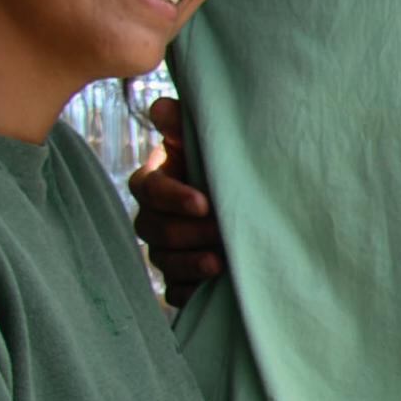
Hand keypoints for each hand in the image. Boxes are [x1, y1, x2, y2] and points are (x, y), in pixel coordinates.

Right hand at [129, 94, 225, 294]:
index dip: (173, 197)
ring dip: (188, 263)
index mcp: (155, 180)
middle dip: (186, 232)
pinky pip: (174, 291)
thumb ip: (183, 125)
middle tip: (220, 232)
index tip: (204, 202)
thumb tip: (161, 108)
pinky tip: (208, 291)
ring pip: (162, 261)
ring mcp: (164, 249)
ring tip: (219, 263)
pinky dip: (189, 292)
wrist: (252, 200)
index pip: (148, 188)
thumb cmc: (224, 165)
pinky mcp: (179, 277)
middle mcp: (153, 216)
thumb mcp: (209, 143)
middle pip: (152, 229)